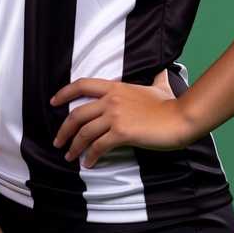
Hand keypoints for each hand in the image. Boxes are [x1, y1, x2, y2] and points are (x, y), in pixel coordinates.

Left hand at [50, 71, 192, 167]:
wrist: (181, 118)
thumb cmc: (170, 105)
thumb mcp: (160, 85)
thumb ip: (156, 78)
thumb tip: (162, 70)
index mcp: (115, 87)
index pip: (82, 85)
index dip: (64, 93)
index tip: (53, 102)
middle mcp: (111, 100)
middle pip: (77, 114)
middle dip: (63, 130)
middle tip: (58, 141)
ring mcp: (115, 116)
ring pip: (84, 132)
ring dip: (74, 146)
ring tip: (70, 156)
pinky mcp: (122, 133)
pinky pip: (98, 146)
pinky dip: (91, 156)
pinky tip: (89, 163)